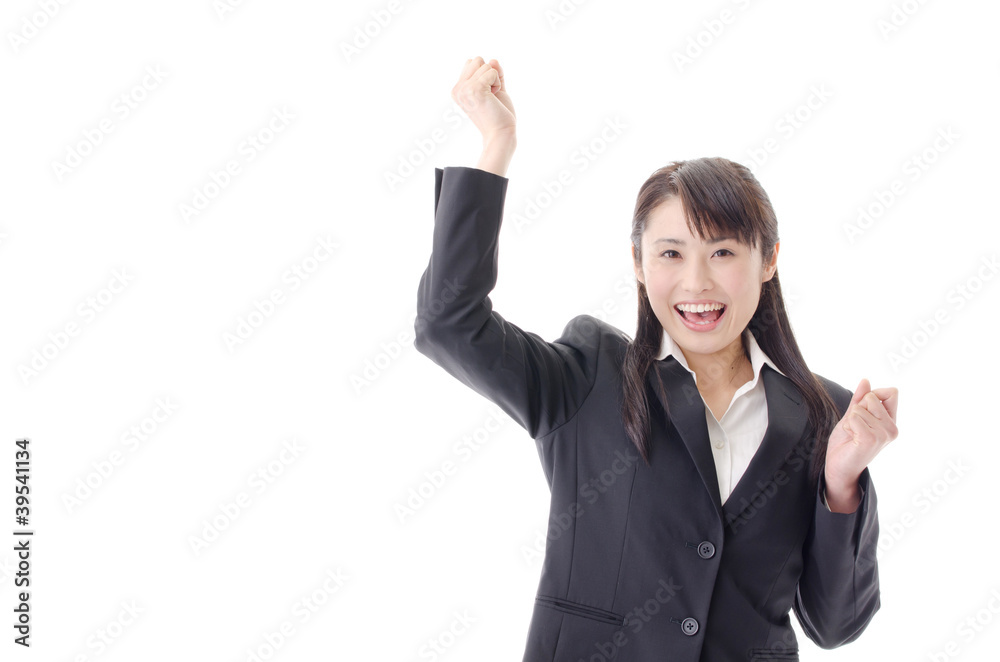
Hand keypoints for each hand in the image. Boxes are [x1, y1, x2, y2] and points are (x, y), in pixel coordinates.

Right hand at [452, 56, 515, 145]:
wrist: (500, 134)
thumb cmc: (498, 116)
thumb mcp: (495, 89)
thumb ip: (494, 74)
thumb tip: (493, 60)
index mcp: (458, 90)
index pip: (471, 63)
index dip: (484, 74)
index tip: (486, 93)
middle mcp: (458, 89)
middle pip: (477, 60)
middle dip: (489, 74)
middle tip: (490, 95)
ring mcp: (464, 89)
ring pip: (485, 64)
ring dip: (494, 80)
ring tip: (492, 98)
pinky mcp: (474, 89)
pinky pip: (492, 71)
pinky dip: (498, 83)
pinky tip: (494, 97)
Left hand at [825, 378, 898, 493]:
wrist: (839, 468)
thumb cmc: (846, 443)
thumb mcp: (853, 416)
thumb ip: (859, 399)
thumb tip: (866, 380)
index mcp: (891, 421)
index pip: (891, 392)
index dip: (871, 396)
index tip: (862, 411)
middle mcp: (892, 428)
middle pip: (872, 397)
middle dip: (856, 409)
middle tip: (855, 428)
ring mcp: (884, 435)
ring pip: (859, 408)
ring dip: (850, 420)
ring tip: (853, 436)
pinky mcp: (871, 440)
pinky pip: (853, 418)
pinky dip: (847, 426)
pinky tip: (851, 439)